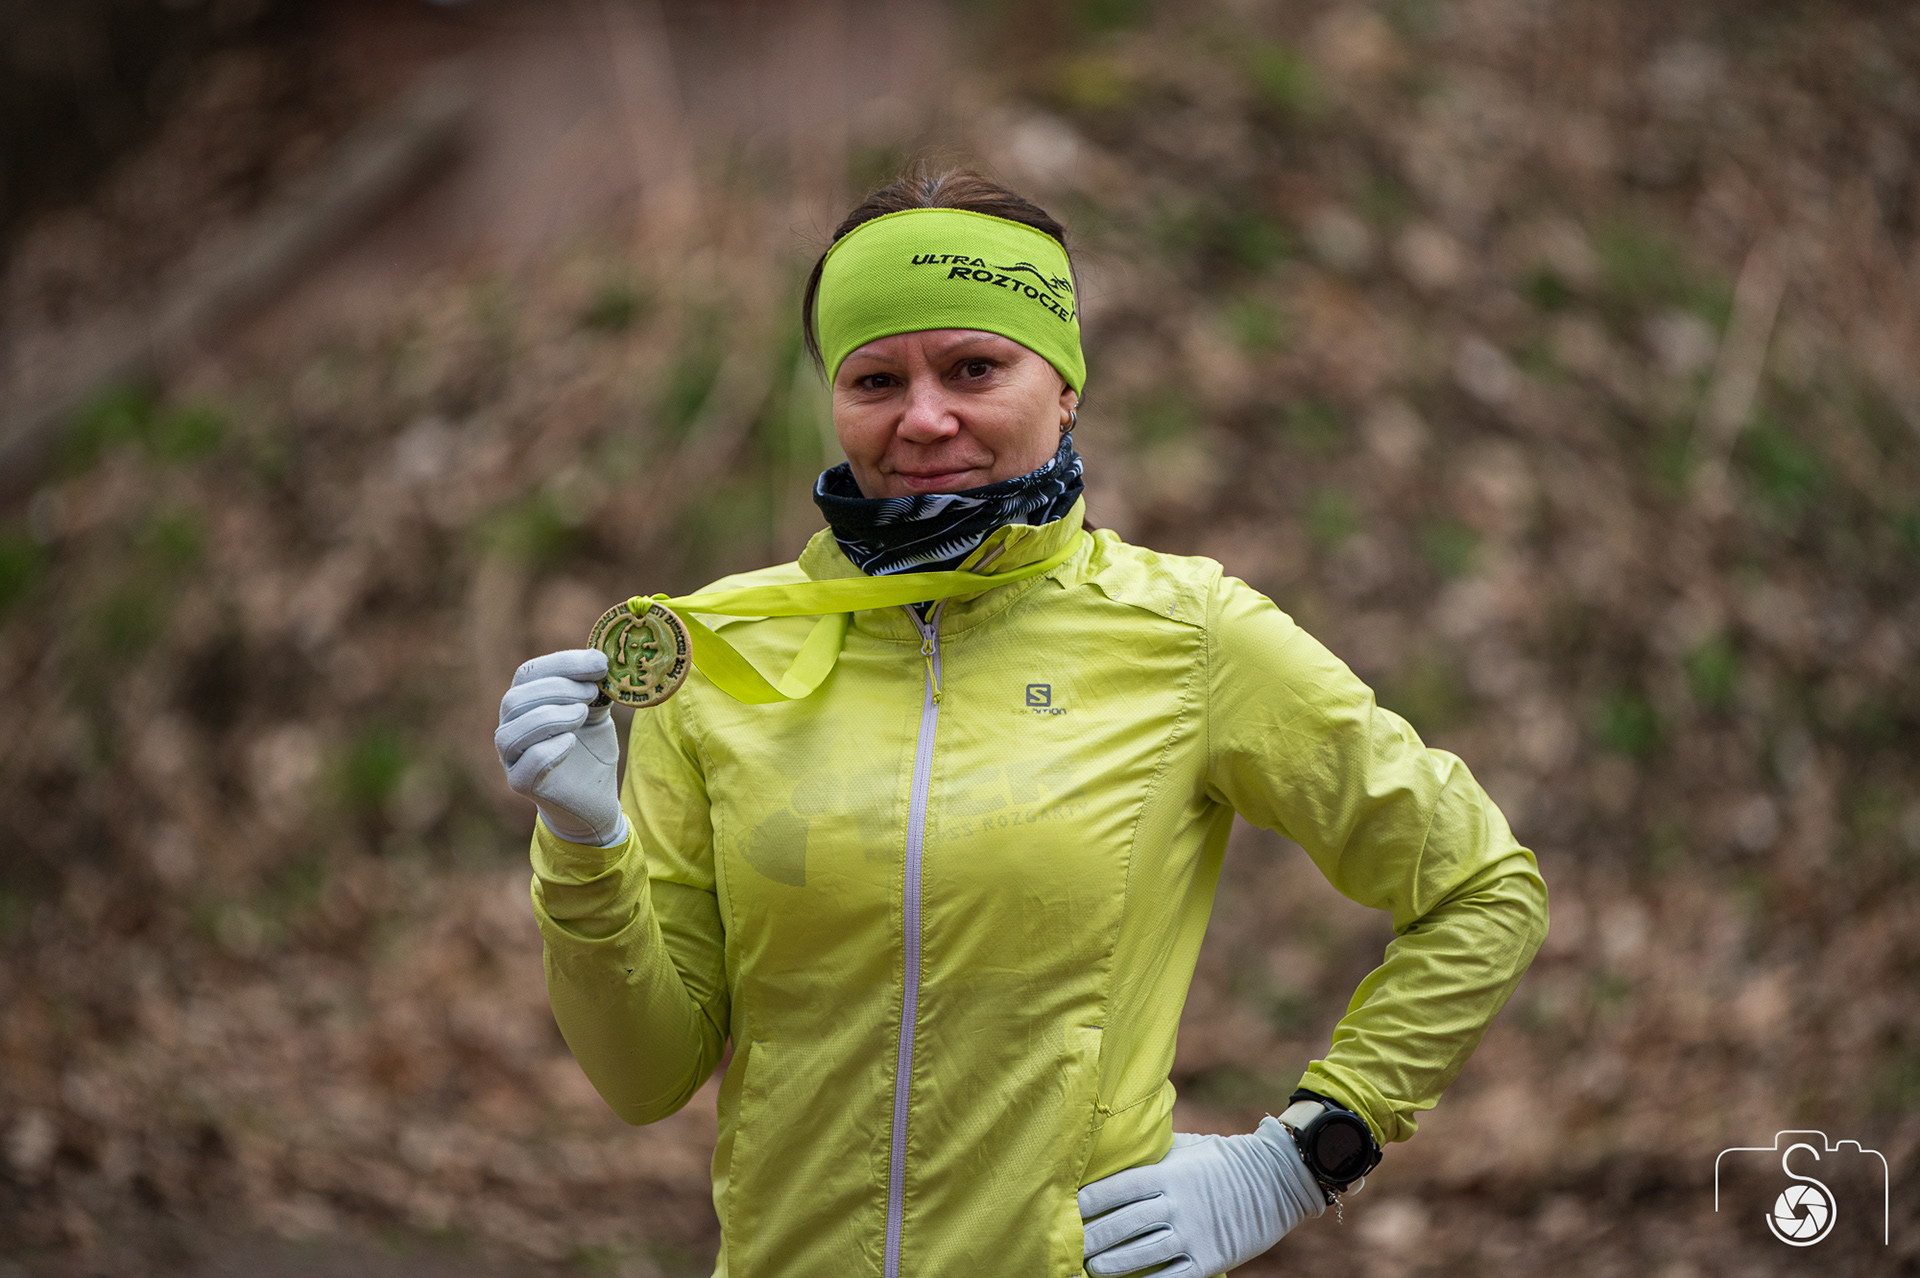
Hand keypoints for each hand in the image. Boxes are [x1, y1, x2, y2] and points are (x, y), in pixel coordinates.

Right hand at [496, 649, 627, 846]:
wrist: (595, 799)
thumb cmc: (591, 751)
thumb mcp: (597, 713)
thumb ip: (593, 689)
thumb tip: (603, 658)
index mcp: (526, 704)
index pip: (529, 673)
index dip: (563, 663)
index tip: (600, 663)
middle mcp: (512, 728)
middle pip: (515, 699)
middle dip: (557, 689)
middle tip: (592, 692)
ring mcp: (511, 759)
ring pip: (510, 733)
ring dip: (550, 717)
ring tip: (583, 715)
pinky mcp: (522, 784)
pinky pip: (525, 765)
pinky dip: (548, 750)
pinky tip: (571, 743)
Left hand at [1079, 1117, 1324, 1277]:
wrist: (1275, 1178)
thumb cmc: (1223, 1158)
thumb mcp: (1185, 1148)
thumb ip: (1153, 1156)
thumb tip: (1119, 1155)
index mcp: (1166, 1173)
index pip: (1116, 1189)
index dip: (1088, 1202)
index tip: (1067, 1210)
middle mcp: (1175, 1203)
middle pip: (1122, 1224)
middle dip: (1092, 1239)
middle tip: (1070, 1248)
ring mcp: (1192, 1232)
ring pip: (1141, 1253)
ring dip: (1112, 1264)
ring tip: (1091, 1269)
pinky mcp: (1209, 1258)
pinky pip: (1172, 1277)